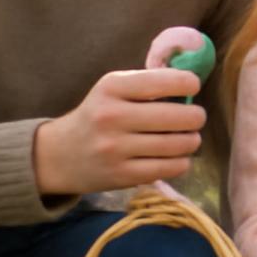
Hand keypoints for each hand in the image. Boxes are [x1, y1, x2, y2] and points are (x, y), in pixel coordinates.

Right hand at [33, 69, 203, 194]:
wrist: (59, 155)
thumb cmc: (97, 116)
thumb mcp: (112, 90)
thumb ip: (148, 83)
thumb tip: (193, 81)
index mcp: (111, 88)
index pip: (162, 81)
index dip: (188, 83)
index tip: (193, 86)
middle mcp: (112, 117)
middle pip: (178, 117)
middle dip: (196, 117)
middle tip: (196, 118)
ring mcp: (115, 149)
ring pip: (177, 145)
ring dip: (192, 141)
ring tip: (189, 138)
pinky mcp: (122, 175)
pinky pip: (169, 168)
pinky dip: (181, 161)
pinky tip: (177, 156)